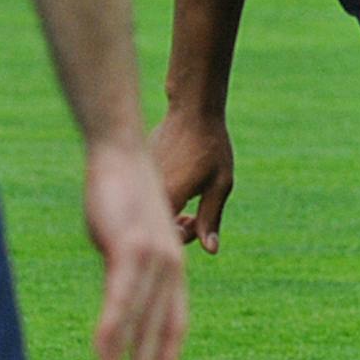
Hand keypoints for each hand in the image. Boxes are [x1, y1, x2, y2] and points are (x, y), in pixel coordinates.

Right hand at [84, 136, 188, 359]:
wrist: (120, 151)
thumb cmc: (122, 189)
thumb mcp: (129, 234)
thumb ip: (128, 265)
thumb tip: (118, 285)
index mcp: (173, 265)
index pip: (176, 319)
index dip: (169, 353)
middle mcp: (170, 267)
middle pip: (161, 328)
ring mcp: (152, 260)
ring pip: (140, 320)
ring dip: (126, 357)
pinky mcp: (130, 251)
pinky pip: (120, 300)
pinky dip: (111, 331)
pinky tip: (102, 354)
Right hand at [149, 105, 233, 253]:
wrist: (192, 109)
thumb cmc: (210, 146)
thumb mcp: (220, 184)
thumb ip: (211, 218)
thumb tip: (210, 250)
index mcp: (169, 196)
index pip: (167, 236)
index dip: (183, 237)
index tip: (197, 225)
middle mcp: (149, 189)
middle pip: (154, 224)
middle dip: (174, 227)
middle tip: (194, 218)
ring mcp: (141, 177)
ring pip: (149, 209)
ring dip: (167, 212)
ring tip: (188, 201)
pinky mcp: (139, 167)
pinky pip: (146, 193)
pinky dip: (160, 197)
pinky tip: (176, 186)